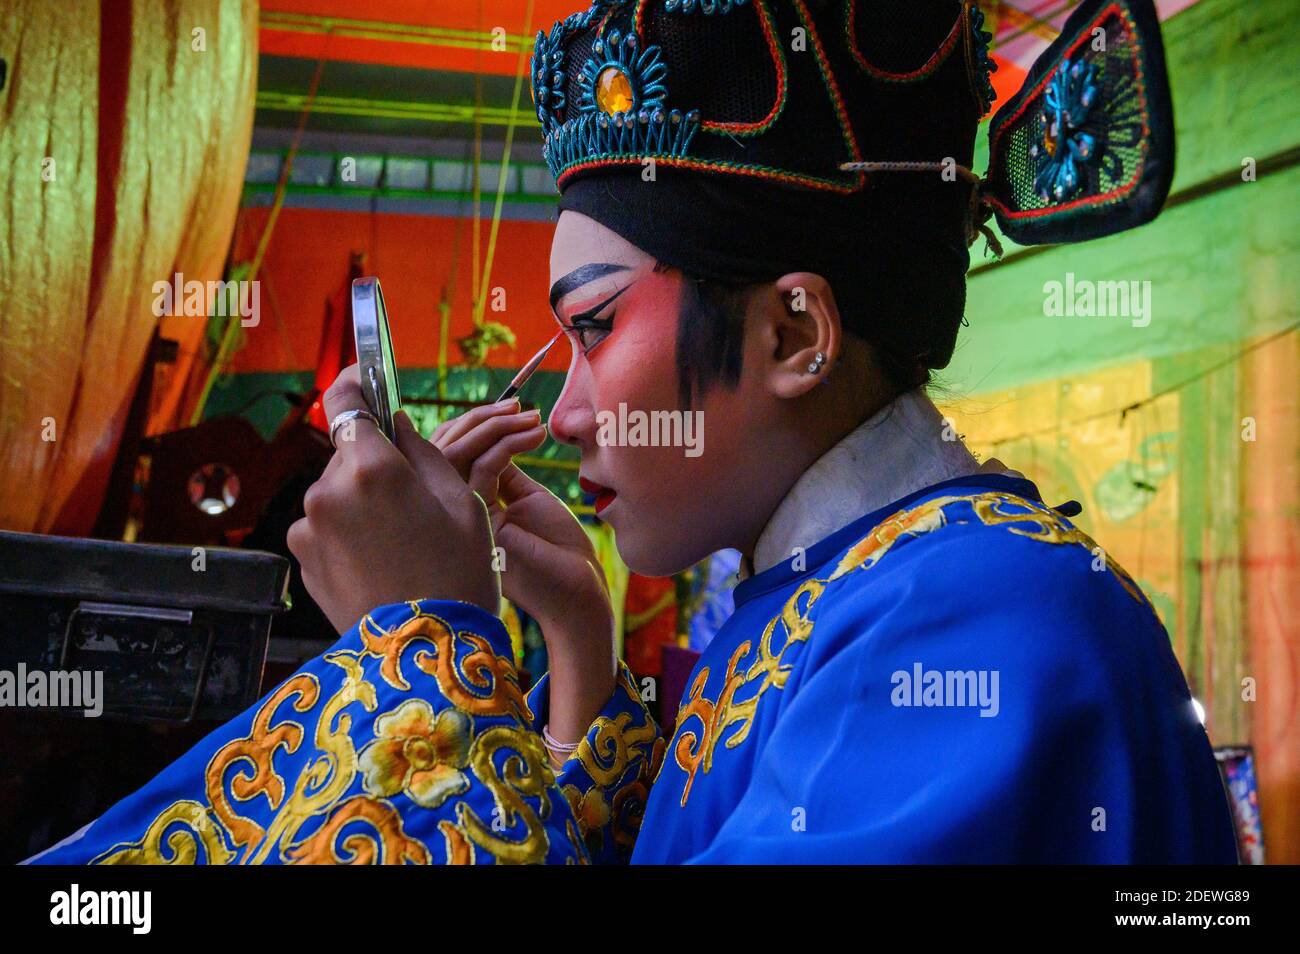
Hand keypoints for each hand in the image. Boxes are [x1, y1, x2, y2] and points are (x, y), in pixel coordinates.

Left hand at [287, 365, 499, 633]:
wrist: (426, 651)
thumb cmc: (457, 574)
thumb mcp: (461, 501)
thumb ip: (421, 451)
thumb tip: (396, 423)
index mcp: (371, 467)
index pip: (348, 399)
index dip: (358, 380)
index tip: (369, 376)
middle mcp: (327, 491)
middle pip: (349, 453)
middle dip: (375, 462)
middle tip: (415, 496)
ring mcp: (308, 528)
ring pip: (338, 492)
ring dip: (362, 500)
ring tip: (402, 539)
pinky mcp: (302, 559)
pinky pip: (327, 526)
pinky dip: (350, 531)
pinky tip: (382, 560)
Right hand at [433, 401, 616, 745]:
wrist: (579, 592)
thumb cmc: (558, 550)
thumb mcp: (525, 499)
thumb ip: (500, 470)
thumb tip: (489, 434)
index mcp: (459, 507)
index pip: (445, 455)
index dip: (471, 424)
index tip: (508, 405)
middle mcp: (451, 515)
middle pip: (440, 451)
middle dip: (479, 419)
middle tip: (517, 406)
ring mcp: (461, 521)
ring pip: (454, 457)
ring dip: (493, 426)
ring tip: (528, 417)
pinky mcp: (481, 524)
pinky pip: (483, 469)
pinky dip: (507, 444)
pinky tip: (533, 437)